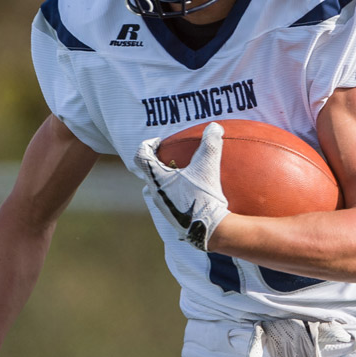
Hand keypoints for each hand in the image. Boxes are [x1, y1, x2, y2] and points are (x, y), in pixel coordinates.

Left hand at [134, 121, 230, 251]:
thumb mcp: (208, 167)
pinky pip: (169, 198)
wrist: (208, 230)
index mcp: (156, 179)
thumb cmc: (203, 197)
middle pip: (149, 171)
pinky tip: (194, 189)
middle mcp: (155, 193)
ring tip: (184, 172)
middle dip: (159, 161)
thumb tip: (214, 126)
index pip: (141, 156)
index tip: (160, 142)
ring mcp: (162, 206)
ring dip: (168, 177)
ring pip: (158, 186)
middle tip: (173, 155)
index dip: (147, 145)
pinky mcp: (172, 215)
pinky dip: (177, 189)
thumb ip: (210, 144)